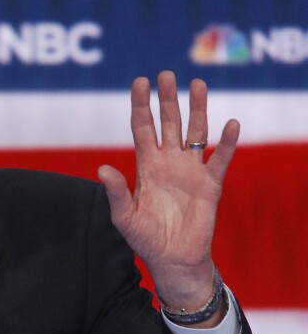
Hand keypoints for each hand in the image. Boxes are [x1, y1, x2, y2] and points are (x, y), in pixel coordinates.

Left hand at [97, 71, 238, 320]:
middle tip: (166, 75)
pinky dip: (227, 143)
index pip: (142, 128)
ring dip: (198, 110)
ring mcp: (191, 171)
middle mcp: (169, 162)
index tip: (140, 82)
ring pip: (196, 132)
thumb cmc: (145, 238)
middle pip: (169, 123)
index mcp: (146, 166)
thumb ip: (116, 192)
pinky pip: (221, 159)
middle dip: (167, 99)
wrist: (172, 259)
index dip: (141, 106)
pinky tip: (231, 124)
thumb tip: (102, 169)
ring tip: (197, 85)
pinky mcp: (210, 184)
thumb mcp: (124, 216)